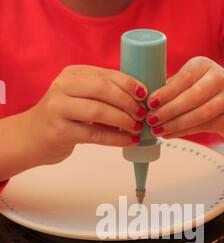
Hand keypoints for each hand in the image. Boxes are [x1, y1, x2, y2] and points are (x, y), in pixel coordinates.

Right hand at [21, 65, 147, 165]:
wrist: (33, 137)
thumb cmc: (64, 117)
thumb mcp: (78, 96)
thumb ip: (101, 93)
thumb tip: (140, 98)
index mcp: (71, 74)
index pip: (106, 74)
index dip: (129, 84)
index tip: (145, 95)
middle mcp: (63, 87)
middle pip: (103, 89)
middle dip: (128, 101)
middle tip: (142, 114)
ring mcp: (60, 109)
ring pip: (99, 111)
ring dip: (123, 120)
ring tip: (138, 127)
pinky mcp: (61, 131)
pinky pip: (95, 134)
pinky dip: (116, 138)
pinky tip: (129, 141)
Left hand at [146, 57, 223, 148]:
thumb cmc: (211, 90)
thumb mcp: (195, 80)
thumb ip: (174, 87)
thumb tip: (145, 99)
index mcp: (202, 65)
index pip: (182, 79)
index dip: (165, 93)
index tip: (149, 103)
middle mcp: (216, 78)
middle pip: (190, 97)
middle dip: (168, 111)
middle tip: (151, 120)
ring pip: (197, 114)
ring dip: (175, 124)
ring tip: (158, 131)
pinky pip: (202, 125)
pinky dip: (183, 132)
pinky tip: (169, 135)